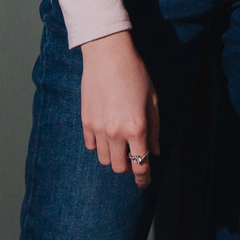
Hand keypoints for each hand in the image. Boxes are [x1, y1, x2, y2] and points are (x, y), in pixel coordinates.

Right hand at [80, 32, 159, 186]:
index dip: (143, 179)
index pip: (140, 165)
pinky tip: (106, 135)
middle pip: (119, 167)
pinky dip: (99, 146)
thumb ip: (154, 129)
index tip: (144, 183)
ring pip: (103, 159)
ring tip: (120, 144)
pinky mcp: (85, 121)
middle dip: (128, 167)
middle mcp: (116, 132)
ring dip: (113, 157)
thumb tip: (154, 151)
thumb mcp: (152, 100)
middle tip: (133, 158)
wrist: (108, 55)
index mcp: (136, 128)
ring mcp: (98, 128)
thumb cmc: (135, 74)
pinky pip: (91, 146)